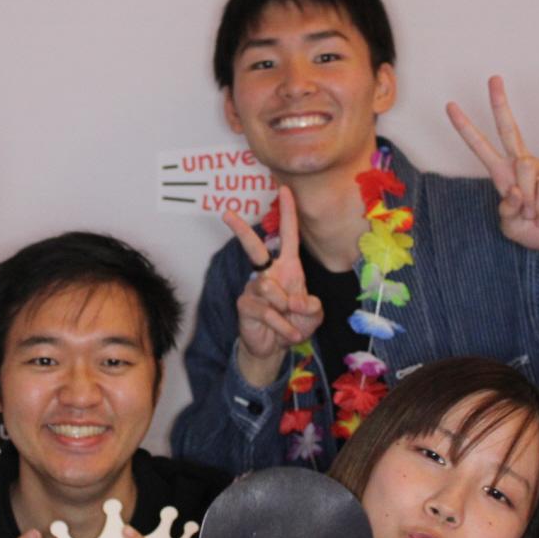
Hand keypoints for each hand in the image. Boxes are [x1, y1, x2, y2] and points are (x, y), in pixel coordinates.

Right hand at [222, 188, 323, 387]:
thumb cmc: (295, 324)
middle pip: (253, 248)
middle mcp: (267, 273)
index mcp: (287, 268)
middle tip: (225, 213)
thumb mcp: (313, 314)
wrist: (276, 348)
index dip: (288, 213)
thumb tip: (294, 302)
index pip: (288, 236)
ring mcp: (253, 289)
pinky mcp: (245, 305)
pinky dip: (281, 324)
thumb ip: (311, 305)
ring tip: (292, 325)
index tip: (284, 189)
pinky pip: (265, 310)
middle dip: (241, 230)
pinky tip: (286, 334)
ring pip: (269, 287)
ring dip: (286, 309)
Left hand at [446, 77, 538, 257]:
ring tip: (536, 215)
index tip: (451, 106)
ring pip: (523, 170)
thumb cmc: (537, 229)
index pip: (483, 147)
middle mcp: (523, 165)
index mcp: (505, 174)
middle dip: (500, 104)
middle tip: (493, 78)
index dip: (467, 128)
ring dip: (527, 202)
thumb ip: (506, 210)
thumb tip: (514, 190)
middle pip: (508, 130)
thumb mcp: (510, 225)